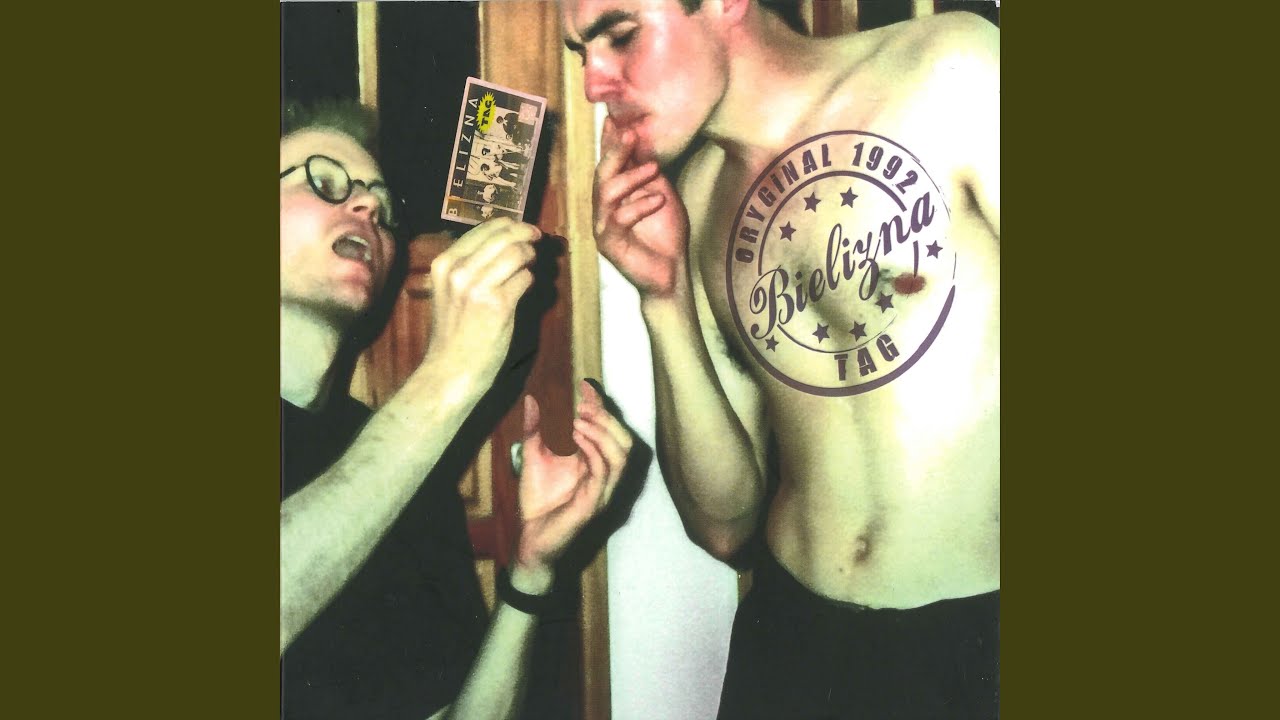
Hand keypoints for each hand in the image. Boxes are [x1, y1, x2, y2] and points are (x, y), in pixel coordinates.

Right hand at [422, 218, 539, 386]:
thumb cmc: (453, 332)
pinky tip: (526, 287)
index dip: (508, 225)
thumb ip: (467, 266)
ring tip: (532, 263)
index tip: (521, 228)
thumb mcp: (448, 291)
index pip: (482, 229)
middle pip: (503, 235)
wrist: (450, 369)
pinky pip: (525, 278)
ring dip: (530, 256)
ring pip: (517, 252)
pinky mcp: (498, 304)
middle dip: (525, 233)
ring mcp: (478, 287)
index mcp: (444, 264)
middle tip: (537, 237)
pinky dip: (530, 280)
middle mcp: (458, 271)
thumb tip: (501, 242)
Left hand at [514, 381, 630, 575]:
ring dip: (602, 432)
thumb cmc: (537, 501)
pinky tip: (575, 437)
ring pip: (621, 456)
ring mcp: (602, 491)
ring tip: (578, 419)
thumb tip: (530, 401)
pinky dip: (592, 450)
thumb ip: (535, 430)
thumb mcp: (533, 457)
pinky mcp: (592, 504)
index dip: (603, 410)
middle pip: (626, 443)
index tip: (586, 388)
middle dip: (607, 419)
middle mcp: (605, 478)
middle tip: (582, 406)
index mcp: (597, 466)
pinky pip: (602, 473)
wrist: (530, 539)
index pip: (613, 433)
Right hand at [593, 116, 689, 297]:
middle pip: (601, 173)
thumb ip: (651, 172)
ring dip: (630, 176)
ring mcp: (602, 226)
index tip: (614, 116)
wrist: (670, 274)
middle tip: (629, 132)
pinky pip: (619, 220)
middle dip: (613, 151)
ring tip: (653, 166)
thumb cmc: (664, 235)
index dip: (609, 140)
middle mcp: (603, 208)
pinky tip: (659, 200)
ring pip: (605, 194)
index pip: (608, 162)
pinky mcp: (609, 244)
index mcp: (614, 195)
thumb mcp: (661, 194)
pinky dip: (640, 207)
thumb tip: (646, 140)